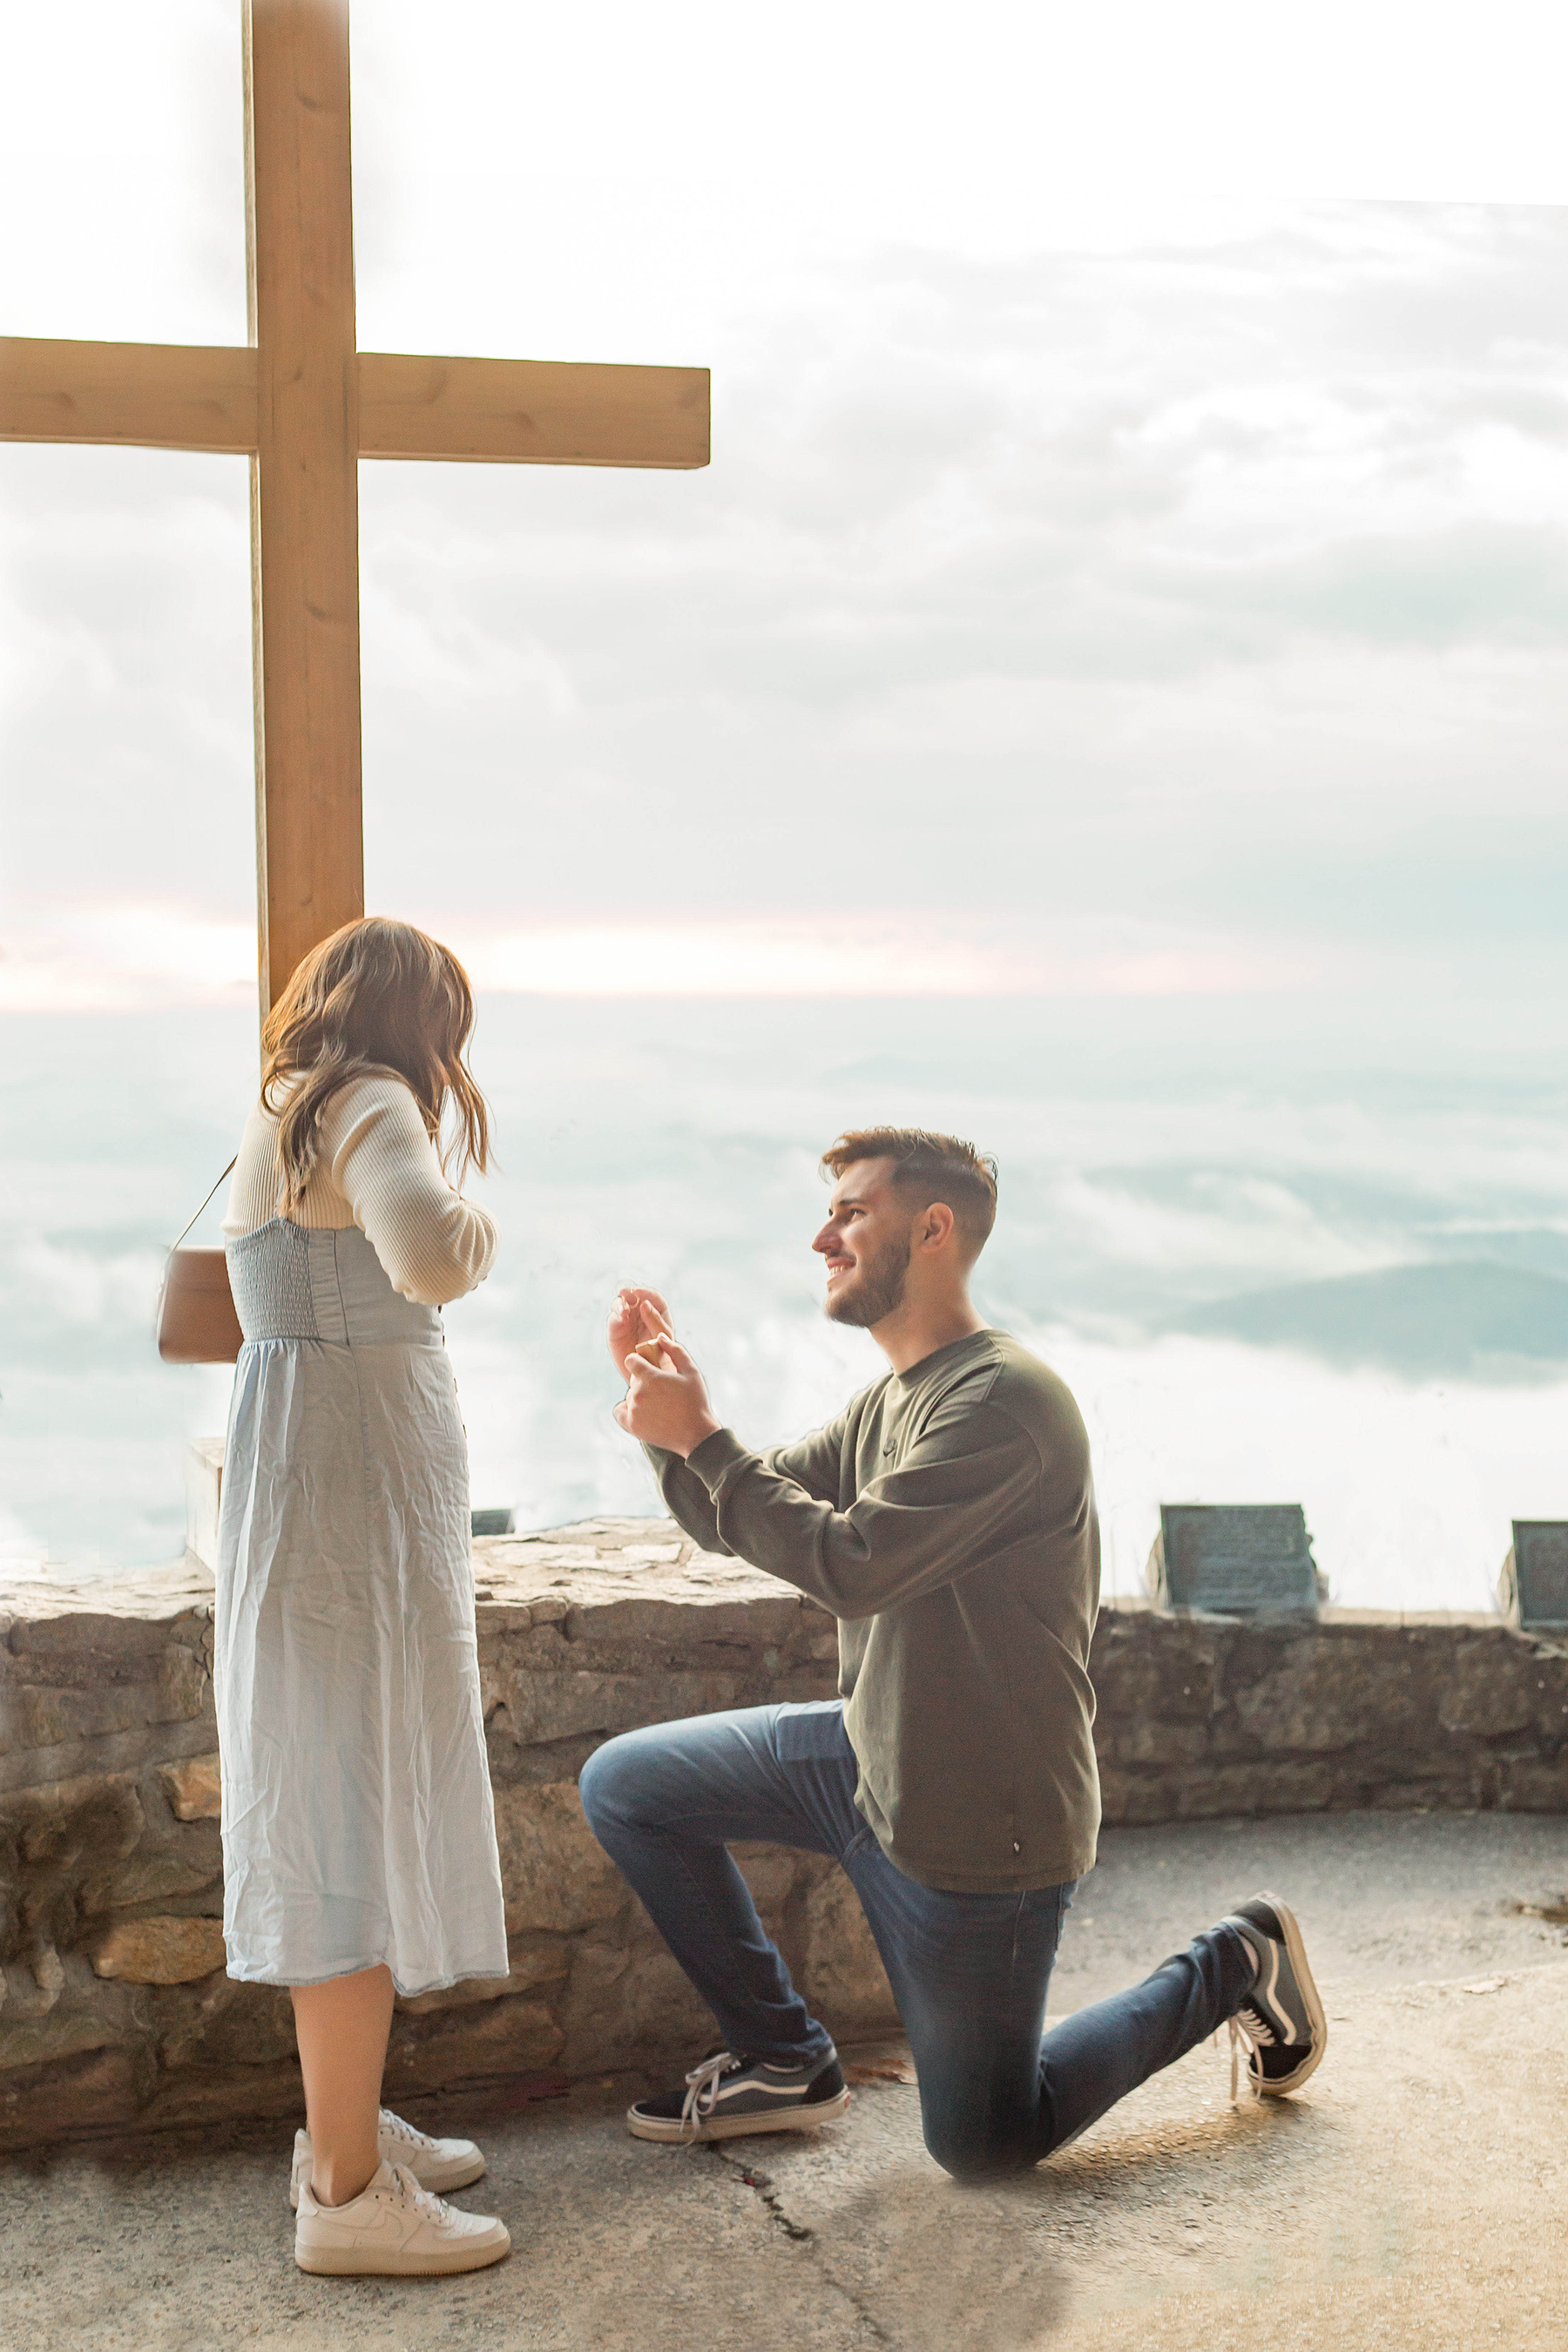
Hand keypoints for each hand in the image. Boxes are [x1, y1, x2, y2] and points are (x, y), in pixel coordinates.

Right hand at [608, 1286, 672, 1379]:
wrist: (647, 1374)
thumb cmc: (661, 1355)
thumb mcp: (662, 1337)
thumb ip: (655, 1320)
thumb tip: (644, 1303)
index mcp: (657, 1312)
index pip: (652, 1296)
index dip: (645, 1291)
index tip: (638, 1291)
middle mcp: (641, 1313)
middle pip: (634, 1296)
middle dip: (629, 1292)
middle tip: (624, 1292)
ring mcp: (627, 1320)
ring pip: (621, 1304)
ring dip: (621, 1304)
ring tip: (623, 1312)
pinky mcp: (616, 1328)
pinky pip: (614, 1318)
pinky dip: (616, 1315)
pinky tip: (620, 1318)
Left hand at [613, 1336, 719, 1458]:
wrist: (696, 1435)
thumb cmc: (696, 1401)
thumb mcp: (691, 1372)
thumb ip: (675, 1350)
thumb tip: (659, 1336)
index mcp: (650, 1377)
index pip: (631, 1360)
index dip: (640, 1362)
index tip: (649, 1368)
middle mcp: (637, 1392)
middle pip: (632, 1380)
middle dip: (644, 1382)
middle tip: (662, 1392)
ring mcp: (633, 1410)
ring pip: (630, 1395)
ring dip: (640, 1397)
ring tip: (659, 1405)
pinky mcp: (631, 1425)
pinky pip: (620, 1411)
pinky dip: (627, 1410)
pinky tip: (641, 1412)